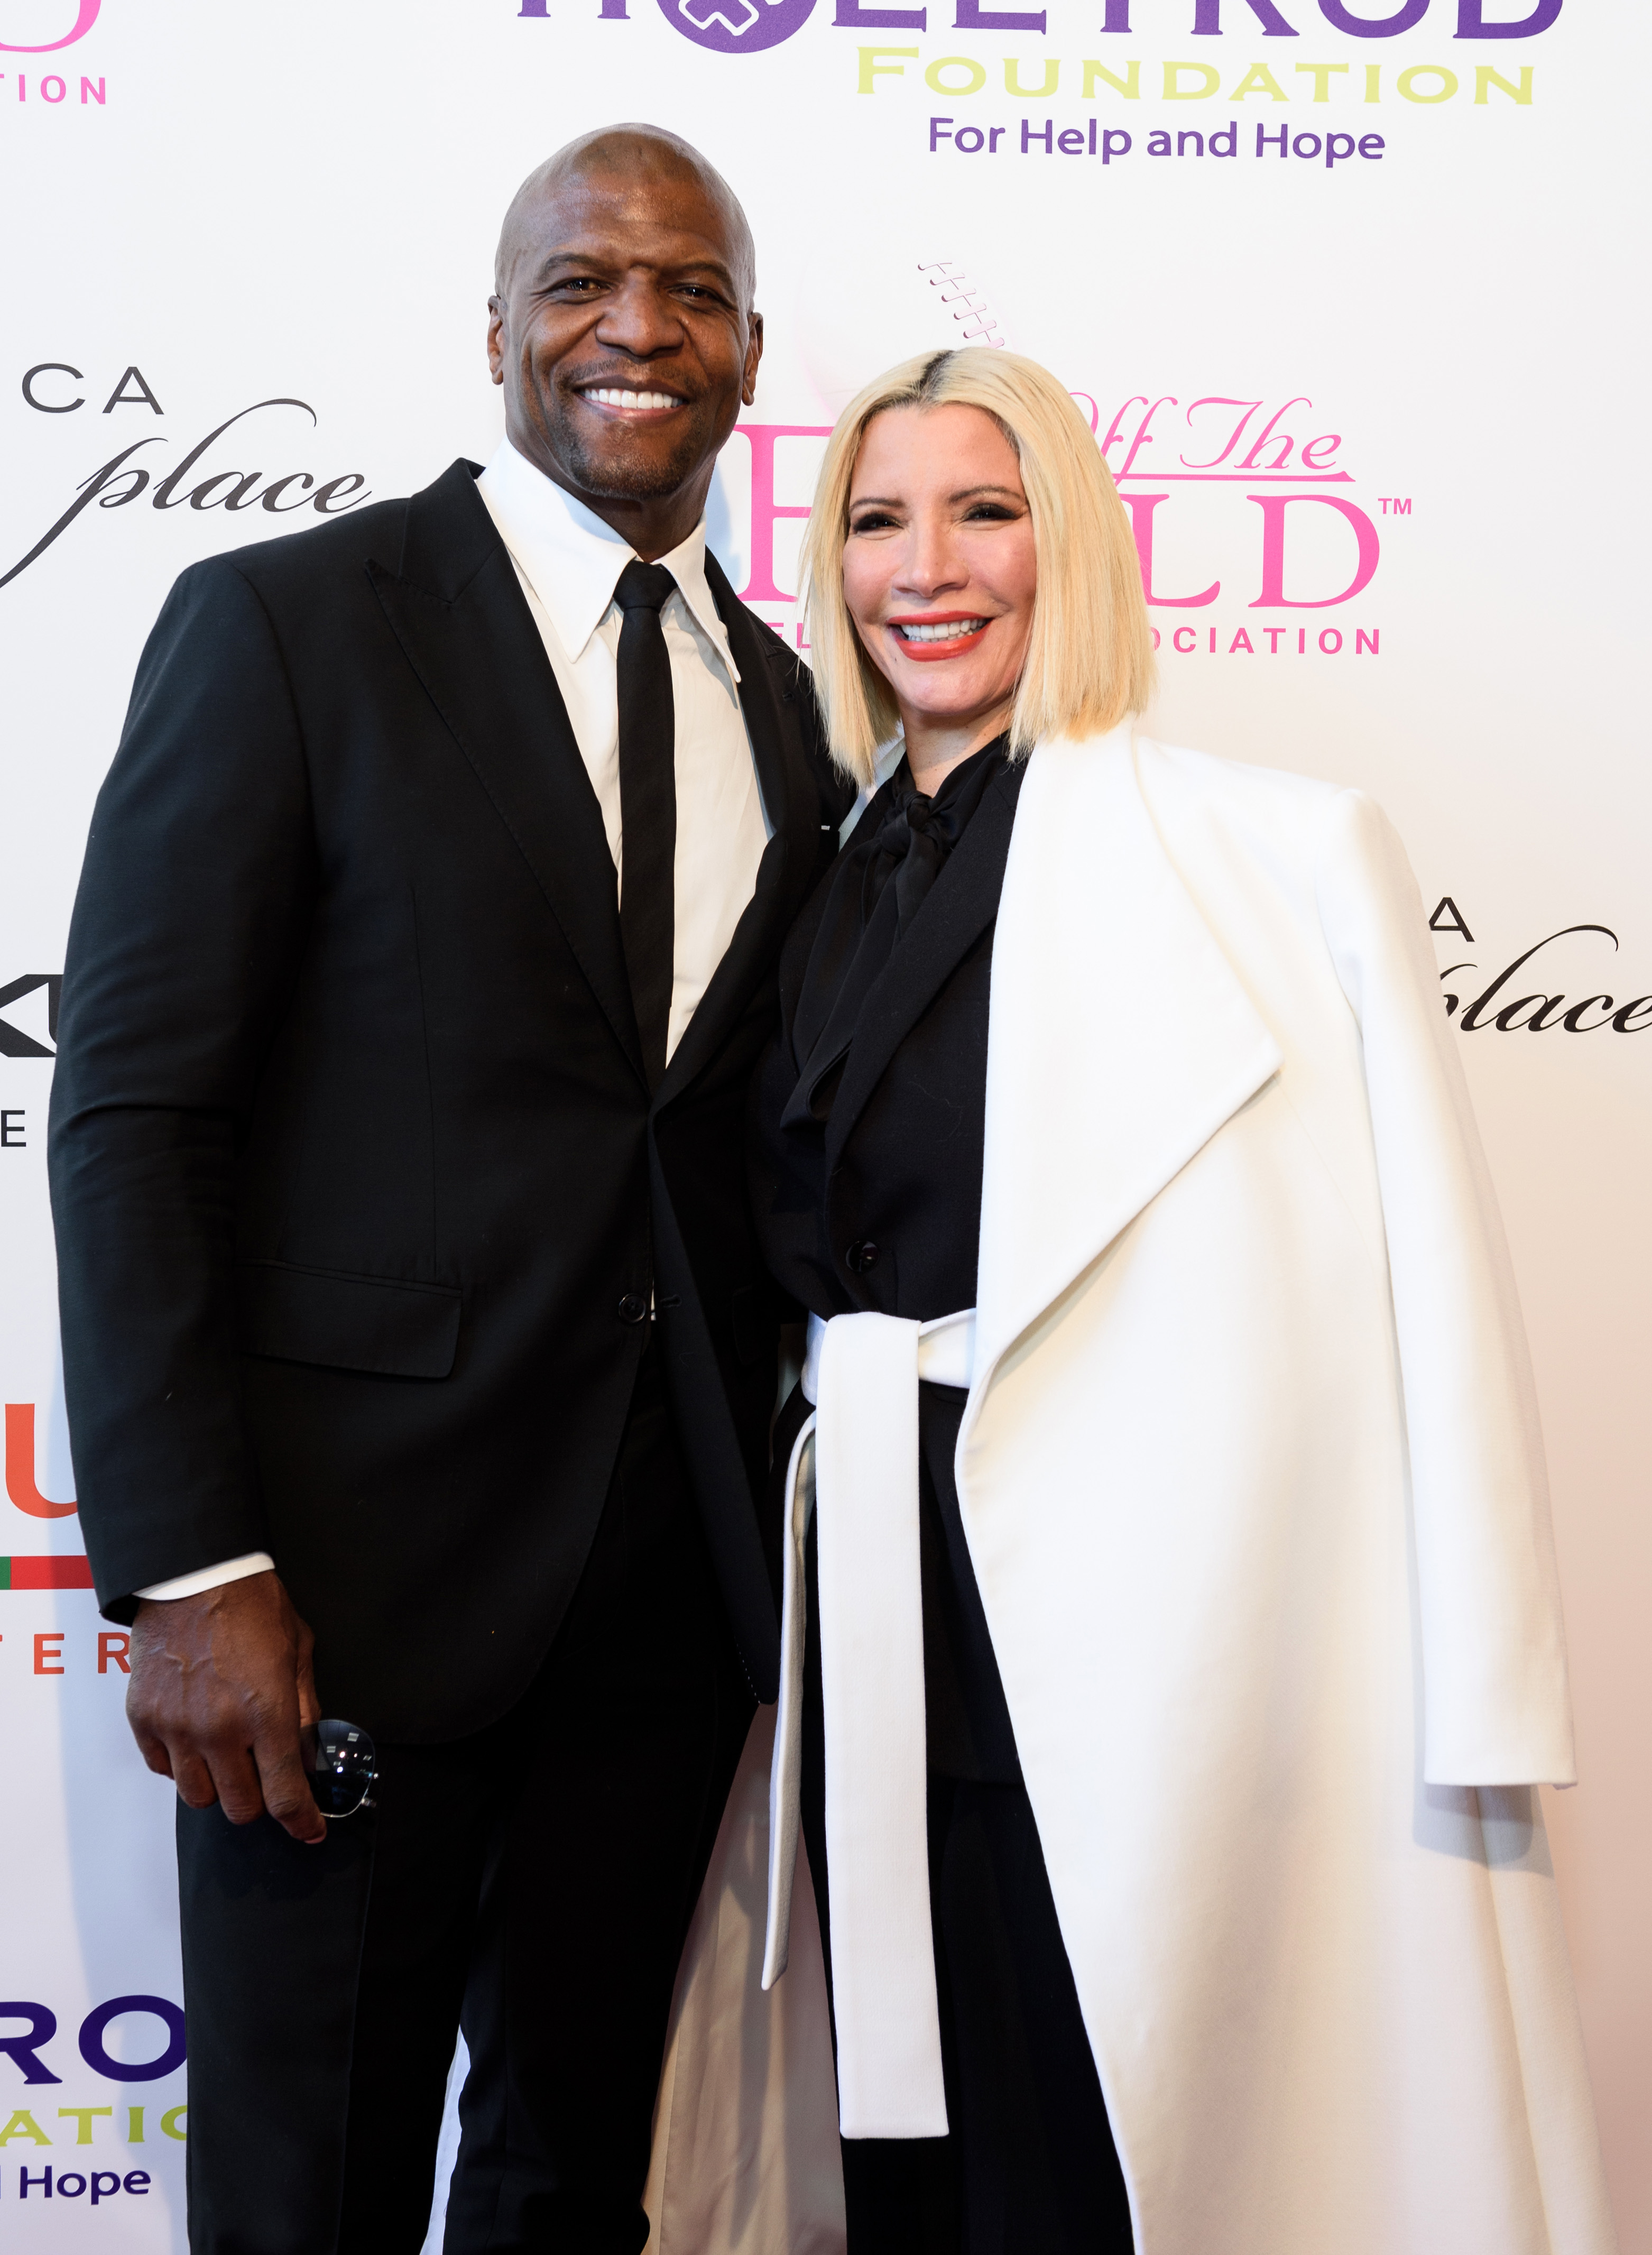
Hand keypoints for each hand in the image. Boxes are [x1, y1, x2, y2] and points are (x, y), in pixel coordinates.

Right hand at [126, 1571, 326, 1844]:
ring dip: (218, 1786)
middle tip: (265, 1779)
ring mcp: (176, 1729)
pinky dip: (181, 1764)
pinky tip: (195, 1738)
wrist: (194, 1576)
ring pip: (197, 1798)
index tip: (309, 1830)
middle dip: (259, 1801)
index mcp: (266, 1714)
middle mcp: (219, 1730)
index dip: (301, 1822)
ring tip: (227, 1756)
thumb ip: (304, 1707)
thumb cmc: (251, 1606)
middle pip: (239, 1807)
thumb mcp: (297, 1652)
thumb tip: (312, 1750)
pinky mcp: (144, 1720)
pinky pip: (162, 1769)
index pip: (284, 1795)